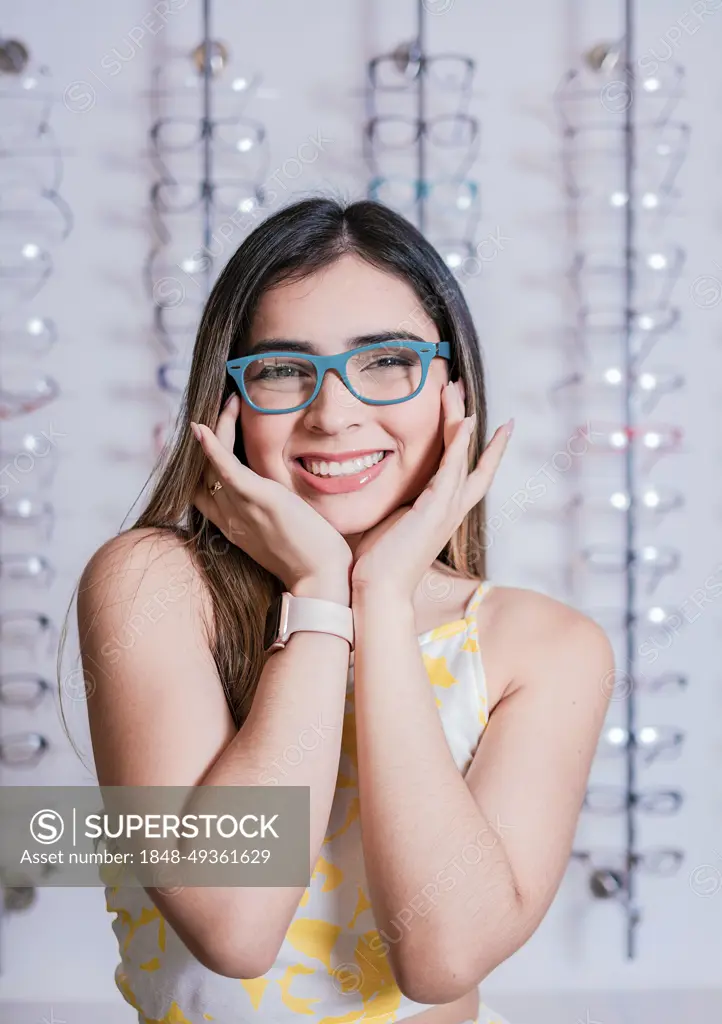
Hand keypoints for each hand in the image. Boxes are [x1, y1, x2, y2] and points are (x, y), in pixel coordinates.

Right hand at [191, 394, 352, 591]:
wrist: (320, 580)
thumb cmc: (311, 560)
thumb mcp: (283, 535)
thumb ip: (272, 515)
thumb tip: (282, 501)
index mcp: (234, 527)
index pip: (202, 492)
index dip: (199, 464)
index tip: (206, 439)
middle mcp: (230, 517)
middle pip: (202, 473)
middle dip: (205, 439)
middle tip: (222, 408)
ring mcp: (241, 508)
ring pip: (212, 464)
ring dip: (216, 429)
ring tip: (228, 402)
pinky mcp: (258, 500)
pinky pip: (226, 470)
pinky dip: (212, 448)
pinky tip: (201, 427)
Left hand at [351, 380, 511, 596]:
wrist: (378, 591)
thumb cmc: (377, 564)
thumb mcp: (388, 523)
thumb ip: (393, 503)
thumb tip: (375, 487)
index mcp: (441, 514)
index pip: (467, 475)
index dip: (480, 450)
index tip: (484, 423)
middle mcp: (452, 509)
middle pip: (473, 458)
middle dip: (470, 423)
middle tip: (464, 391)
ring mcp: (447, 508)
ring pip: (462, 454)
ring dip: (460, 419)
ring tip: (456, 389)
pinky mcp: (436, 507)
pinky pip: (453, 466)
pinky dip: (460, 442)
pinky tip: (463, 420)